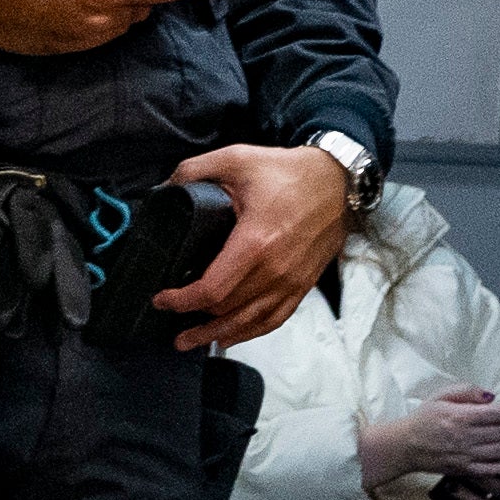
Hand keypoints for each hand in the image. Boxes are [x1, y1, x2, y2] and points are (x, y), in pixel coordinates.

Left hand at [154, 139, 352, 349]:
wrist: (337, 181)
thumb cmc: (288, 171)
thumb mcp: (237, 158)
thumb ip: (195, 170)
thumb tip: (164, 188)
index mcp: (255, 242)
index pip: (211, 289)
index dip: (181, 301)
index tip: (162, 299)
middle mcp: (275, 270)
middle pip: (226, 310)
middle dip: (193, 320)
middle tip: (170, 322)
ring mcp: (292, 281)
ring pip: (249, 322)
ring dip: (217, 334)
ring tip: (191, 341)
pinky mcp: (303, 285)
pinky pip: (275, 319)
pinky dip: (251, 332)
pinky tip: (231, 337)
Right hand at [364, 387, 499, 495]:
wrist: (405, 446)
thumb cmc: (424, 418)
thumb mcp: (441, 396)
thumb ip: (467, 392)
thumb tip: (492, 397)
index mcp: (461, 417)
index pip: (498, 414)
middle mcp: (465, 438)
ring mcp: (466, 456)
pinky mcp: (464, 470)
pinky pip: (491, 468)